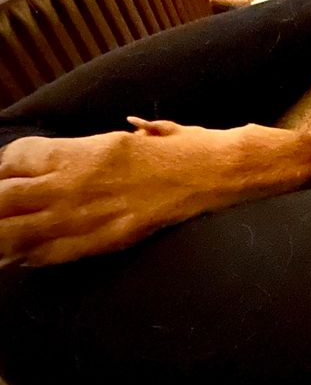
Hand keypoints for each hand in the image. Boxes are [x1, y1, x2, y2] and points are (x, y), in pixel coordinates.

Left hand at [0, 120, 226, 265]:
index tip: (10, 174)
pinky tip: (24, 256)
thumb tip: (133, 128)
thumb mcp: (148, 133)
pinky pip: (51, 254)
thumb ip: (130, 134)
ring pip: (16, 233)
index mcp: (80, 151)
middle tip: (5, 208)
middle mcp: (74, 182)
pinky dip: (31, 256)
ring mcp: (86, 216)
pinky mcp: (103, 240)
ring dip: (5, 235)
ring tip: (5, 238)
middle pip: (3, 199)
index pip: (14, 158)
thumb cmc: (186, 148)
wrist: (216, 172)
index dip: (4, 168)